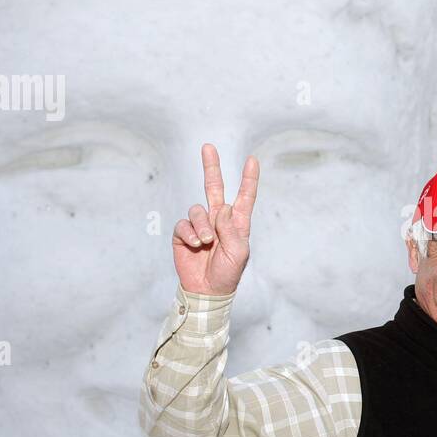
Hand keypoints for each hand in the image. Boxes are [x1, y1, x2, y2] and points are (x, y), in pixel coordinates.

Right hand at [172, 144, 258, 295]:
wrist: (207, 290)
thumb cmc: (228, 273)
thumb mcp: (238, 252)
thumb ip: (231, 229)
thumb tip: (223, 207)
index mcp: (237, 223)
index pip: (244, 197)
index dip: (248, 179)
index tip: (252, 160)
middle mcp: (218, 220)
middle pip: (214, 188)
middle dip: (211, 167)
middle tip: (208, 147)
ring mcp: (200, 225)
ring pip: (197, 210)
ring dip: (201, 225)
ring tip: (206, 242)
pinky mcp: (183, 233)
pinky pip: (183, 224)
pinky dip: (189, 233)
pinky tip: (195, 245)